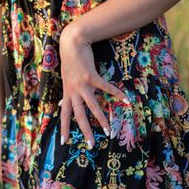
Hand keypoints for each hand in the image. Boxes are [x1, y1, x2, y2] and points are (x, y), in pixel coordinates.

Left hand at [59, 24, 130, 148]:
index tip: (63, 142)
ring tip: (108, 130)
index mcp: (67, 94)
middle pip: (79, 115)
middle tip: (90, 145)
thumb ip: (67, 93)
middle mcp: (74, 91)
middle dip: (85, 131)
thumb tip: (62, 103)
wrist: (71, 43)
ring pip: (92, 106)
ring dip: (101, 119)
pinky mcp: (92, 76)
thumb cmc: (69, 62)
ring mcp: (83, 84)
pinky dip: (117, 94)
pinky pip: (106, 88)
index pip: (64, 114)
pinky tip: (126, 101)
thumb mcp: (65, 80)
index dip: (64, 128)